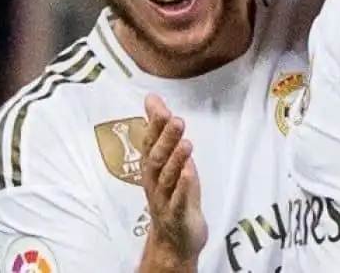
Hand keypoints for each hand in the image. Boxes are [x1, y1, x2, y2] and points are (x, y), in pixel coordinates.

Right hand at [140, 94, 206, 262]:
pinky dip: (182, 188)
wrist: (174, 241)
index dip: (154, 125)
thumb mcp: (169, 159)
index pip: (150, 143)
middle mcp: (154, 182)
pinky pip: (178, 201)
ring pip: (167, 179)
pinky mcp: (178, 216)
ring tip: (186, 143)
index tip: (158, 106)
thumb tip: (152, 99)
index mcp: (152, 167)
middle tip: (176, 120)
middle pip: (157, 159)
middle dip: (165, 139)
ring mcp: (165, 200)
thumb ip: (162, 130)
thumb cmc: (173, 193)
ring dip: (175, 161)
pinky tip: (189, 173)